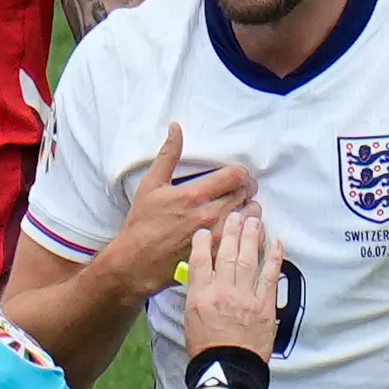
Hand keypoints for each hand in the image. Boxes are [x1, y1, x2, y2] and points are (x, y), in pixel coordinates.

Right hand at [95, 125, 254, 298]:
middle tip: (242, 189)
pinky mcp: (218, 254)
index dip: (241, 172)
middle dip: (246, 188)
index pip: (235, 176)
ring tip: (242, 208)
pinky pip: (247, 240)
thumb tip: (176, 128)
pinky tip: (241, 229)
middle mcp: (208, 215)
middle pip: (245, 194)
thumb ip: (168, 155)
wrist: (137, 260)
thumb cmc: (142, 222)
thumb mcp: (151, 185)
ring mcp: (215, 237)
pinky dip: (249, 231)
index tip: (237, 174)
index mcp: (194, 195)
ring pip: (251, 217)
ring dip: (250, 209)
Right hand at [181, 209, 280, 360]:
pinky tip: (276, 243)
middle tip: (235, 215)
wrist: (227, 368)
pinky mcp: (264, 305)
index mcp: (200, 295)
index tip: (204, 230)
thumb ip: (198, 292)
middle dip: (231, 231)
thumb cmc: (205, 346)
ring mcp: (245, 297)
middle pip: (226, 254)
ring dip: (252, 237)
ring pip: (248, 260)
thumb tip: (203, 275)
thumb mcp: (190, 316)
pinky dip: (274, 258)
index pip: (199, 259)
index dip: (202, 241)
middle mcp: (222, 291)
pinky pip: (270, 276)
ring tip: (254, 221)